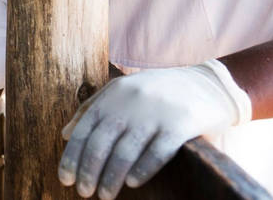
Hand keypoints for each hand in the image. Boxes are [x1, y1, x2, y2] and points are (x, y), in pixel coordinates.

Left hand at [57, 59, 251, 198]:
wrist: (208, 83)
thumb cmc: (158, 91)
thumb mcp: (122, 90)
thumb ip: (92, 108)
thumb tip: (64, 134)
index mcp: (113, 95)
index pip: (85, 129)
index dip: (72, 157)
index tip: (65, 179)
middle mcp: (131, 102)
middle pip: (101, 143)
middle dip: (89, 171)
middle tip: (84, 192)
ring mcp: (156, 113)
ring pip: (125, 152)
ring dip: (111, 178)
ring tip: (105, 195)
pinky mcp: (181, 124)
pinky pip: (157, 153)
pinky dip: (142, 171)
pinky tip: (132, 184)